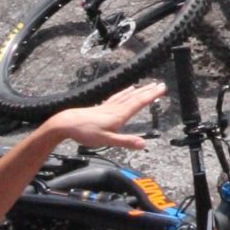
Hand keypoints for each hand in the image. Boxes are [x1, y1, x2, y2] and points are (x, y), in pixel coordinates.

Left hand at [48, 80, 165, 150]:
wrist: (67, 123)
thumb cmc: (86, 132)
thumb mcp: (107, 140)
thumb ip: (126, 141)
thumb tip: (143, 144)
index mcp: (119, 115)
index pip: (139, 103)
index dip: (151, 95)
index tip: (162, 88)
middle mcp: (116, 108)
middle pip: (135, 97)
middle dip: (149, 91)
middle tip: (160, 85)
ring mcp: (109, 106)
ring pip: (128, 95)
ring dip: (139, 90)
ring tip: (148, 85)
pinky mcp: (102, 107)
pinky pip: (118, 96)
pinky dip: (126, 92)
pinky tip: (128, 89)